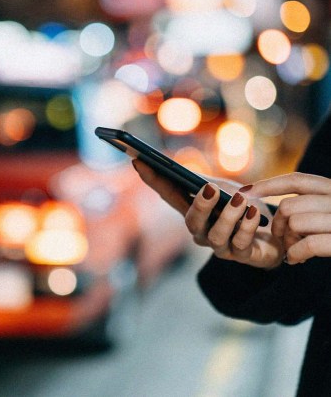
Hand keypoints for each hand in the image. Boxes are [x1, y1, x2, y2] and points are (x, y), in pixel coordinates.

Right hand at [132, 159, 283, 268]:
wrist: (277, 234)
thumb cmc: (245, 209)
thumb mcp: (226, 190)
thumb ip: (207, 184)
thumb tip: (186, 175)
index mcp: (194, 211)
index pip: (168, 194)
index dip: (152, 179)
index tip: (138, 161)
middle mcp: (202, 231)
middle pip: (191, 221)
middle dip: (200, 205)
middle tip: (211, 188)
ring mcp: (221, 246)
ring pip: (216, 235)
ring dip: (228, 216)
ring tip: (241, 200)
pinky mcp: (242, 255)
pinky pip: (241, 243)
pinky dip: (248, 226)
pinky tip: (255, 213)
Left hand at [240, 172, 330, 264]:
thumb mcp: (328, 209)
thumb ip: (311, 203)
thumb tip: (273, 203)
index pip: (296, 180)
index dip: (268, 185)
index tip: (245, 192)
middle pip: (288, 205)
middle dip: (278, 224)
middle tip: (283, 239)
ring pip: (295, 222)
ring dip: (287, 240)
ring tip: (294, 250)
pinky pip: (308, 243)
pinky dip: (296, 253)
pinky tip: (295, 259)